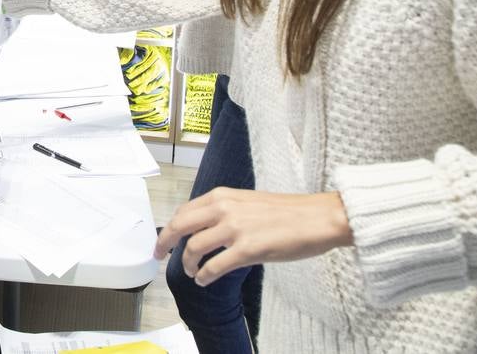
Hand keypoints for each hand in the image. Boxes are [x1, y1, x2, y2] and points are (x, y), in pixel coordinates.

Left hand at [154, 188, 353, 285]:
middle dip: (164, 243)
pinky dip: (204, 276)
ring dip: (187, 264)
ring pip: (194, 248)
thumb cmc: (287, 212)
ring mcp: (234, 229)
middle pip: (180, 226)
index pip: (184, 211)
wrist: (317, 218)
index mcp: (222, 196)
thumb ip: (224, 211)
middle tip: (159, 256)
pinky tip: (204, 280)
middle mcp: (223, 208)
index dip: (170, 228)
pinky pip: (215, 267)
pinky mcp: (247, 249)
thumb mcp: (247, 202)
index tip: (164, 240)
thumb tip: (205, 228)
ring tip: (191, 273)